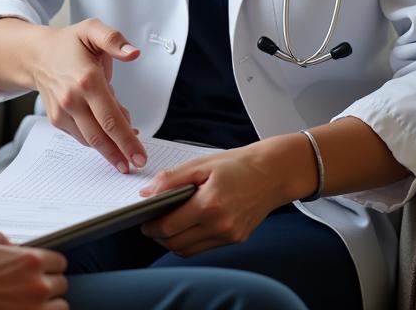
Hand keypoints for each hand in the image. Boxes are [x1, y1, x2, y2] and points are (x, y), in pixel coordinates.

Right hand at [0, 233, 67, 308]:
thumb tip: (11, 246)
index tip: (46, 270)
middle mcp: (37, 285)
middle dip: (50, 285)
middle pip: (61, 285)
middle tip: (38, 288)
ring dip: (50, 305)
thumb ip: (4, 242)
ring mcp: (33, 309)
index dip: (51, 266)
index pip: (59, 262)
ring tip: (37, 305)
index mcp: (31, 260)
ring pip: (60, 308)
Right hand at [30, 18, 145, 172]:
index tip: (140, 155)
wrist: (37, 54)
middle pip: (101, 136)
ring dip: (110, 148)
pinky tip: (108, 135)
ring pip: (91, 140)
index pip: (110, 118)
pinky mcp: (57, 120)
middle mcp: (72, 99)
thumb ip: (114, 40)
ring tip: (124, 145)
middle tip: (137, 163)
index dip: (127, 140)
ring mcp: (63, 112)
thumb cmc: (67, 44)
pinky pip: (81, 137)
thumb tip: (133, 53)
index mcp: (87, 79)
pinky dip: (96, 140)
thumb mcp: (92, 30)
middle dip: (121, 154)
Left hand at [138, 141, 292, 256]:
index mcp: (209, 204)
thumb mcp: (201, 164)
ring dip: (173, 242)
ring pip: (189, 251)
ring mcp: (229, 236)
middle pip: (176, 243)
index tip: (143, 220)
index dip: (151, 225)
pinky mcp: (236, 240)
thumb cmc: (237, 165)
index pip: (169, 226)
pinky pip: (204, 248)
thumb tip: (146, 193)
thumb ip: (171, 179)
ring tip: (167, 225)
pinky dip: (190, 241)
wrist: (272, 173)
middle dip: (159, 236)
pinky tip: (187, 226)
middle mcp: (220, 225)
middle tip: (151, 223)